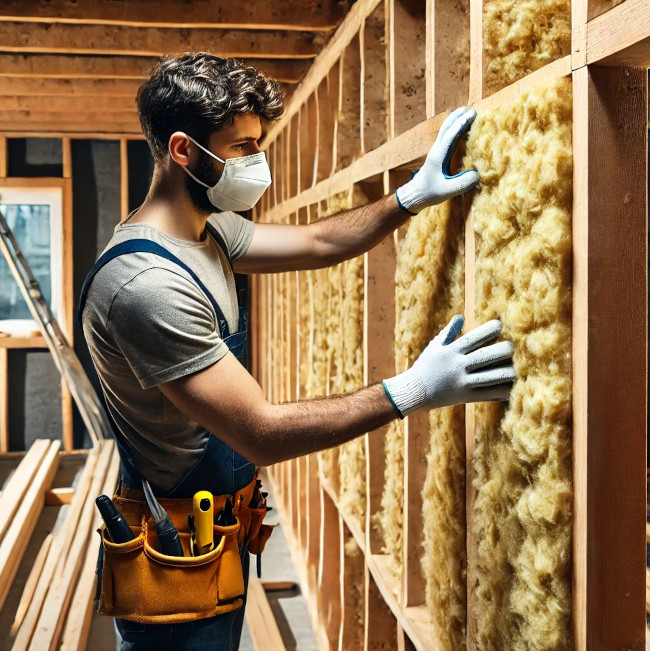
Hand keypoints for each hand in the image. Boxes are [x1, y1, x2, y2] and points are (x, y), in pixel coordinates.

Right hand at [382, 315, 514, 416]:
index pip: (473, 338)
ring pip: (489, 378)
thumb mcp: (434, 346)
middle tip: (514, 346)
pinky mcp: (465, 396)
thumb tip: (461, 317)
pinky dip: (500, 392)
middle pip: (485, 357)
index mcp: (451, 352)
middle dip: (502, 351)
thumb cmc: (425, 366)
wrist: (415, 391)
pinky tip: (512, 389)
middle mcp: (458, 366)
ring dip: (506, 373)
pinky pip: (487, 395)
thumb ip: (449, 332)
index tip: (500, 325)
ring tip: (519, 369)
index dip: (488, 330)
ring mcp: (462, 382)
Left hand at [395, 107, 479, 213]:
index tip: (472, 113)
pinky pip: (445, 138)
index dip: (461, 123)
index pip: (450, 135)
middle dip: (457, 116)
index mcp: (438, 156)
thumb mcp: (447, 191)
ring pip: (444, 131)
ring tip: (465, 114)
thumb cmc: (429, 193)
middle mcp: (436, 150)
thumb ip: (462, 183)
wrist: (414, 195)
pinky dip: (453, 130)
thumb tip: (477, 174)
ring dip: (454, 121)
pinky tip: (459, 131)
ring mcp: (435, 152)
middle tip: (469, 108)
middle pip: (445, 128)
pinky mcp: (436, 156)